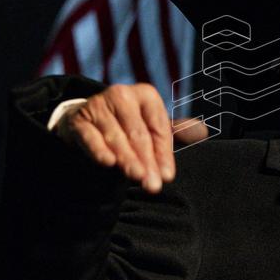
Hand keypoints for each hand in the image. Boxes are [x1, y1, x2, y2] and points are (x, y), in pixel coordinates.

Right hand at [56, 83, 206, 192]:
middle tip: (153, 185)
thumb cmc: (127, 125)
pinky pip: (90, 137)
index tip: (168, 176)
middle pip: (138, 134)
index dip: (163, 153)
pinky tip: (108, 163)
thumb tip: (200, 131)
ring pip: (116, 137)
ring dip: (128, 159)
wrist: (85, 121)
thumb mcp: (150, 125)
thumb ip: (172, 133)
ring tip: (137, 177)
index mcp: (145, 95)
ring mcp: (99, 106)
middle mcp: (122, 95)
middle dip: (147, 161)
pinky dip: (99, 150)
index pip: (158, 127)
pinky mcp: (79, 120)